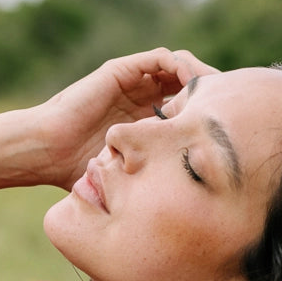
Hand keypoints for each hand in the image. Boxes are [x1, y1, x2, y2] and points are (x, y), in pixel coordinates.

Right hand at [33, 46, 218, 189]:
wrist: (49, 153)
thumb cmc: (79, 174)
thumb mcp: (128, 182)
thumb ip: (150, 187)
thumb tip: (181, 221)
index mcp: (144, 124)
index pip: (185, 112)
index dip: (207, 118)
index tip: (229, 131)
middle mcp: (140, 100)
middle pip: (187, 87)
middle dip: (210, 94)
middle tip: (232, 106)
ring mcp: (132, 84)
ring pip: (178, 69)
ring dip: (200, 76)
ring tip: (218, 91)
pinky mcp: (122, 71)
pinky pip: (159, 59)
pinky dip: (180, 65)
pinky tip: (194, 82)